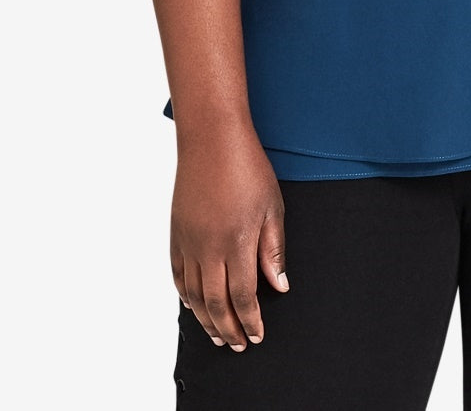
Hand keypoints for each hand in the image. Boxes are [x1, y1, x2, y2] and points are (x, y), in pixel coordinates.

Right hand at [170, 125, 288, 350]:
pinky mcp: (176, 234)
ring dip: (206, 319)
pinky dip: (186, 295)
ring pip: (194, 295)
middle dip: (229, 329)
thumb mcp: (272, 207)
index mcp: (237, 243)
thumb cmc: (247, 168)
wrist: (212, 140)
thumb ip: (273, 250)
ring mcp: (188, 242)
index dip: (250, 320)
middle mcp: (208, 249)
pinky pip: (178, 275)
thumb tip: (279, 285)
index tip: (257, 335)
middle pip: (216, 303)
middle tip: (238, 345)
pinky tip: (194, 305)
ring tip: (218, 335)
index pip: (243, 296)